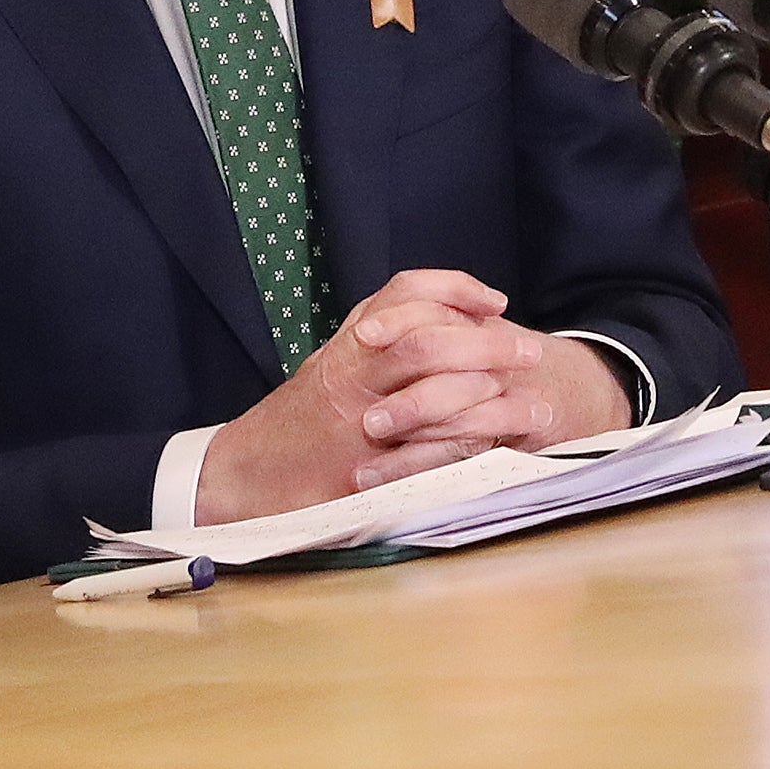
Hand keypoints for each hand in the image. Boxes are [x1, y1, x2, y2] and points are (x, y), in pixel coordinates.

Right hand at [192, 271, 626, 521]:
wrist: (239, 478)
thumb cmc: (296, 424)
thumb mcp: (331, 368)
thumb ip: (378, 344)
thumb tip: (449, 322)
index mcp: (346, 347)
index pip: (404, 294)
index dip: (455, 290)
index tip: (495, 301)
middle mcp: (349, 379)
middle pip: (427, 342)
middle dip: (486, 342)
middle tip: (529, 350)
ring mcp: (354, 430)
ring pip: (429, 397)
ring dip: (485, 395)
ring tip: (530, 400)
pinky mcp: (360, 477)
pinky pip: (423, 458)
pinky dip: (463, 447)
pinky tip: (493, 445)